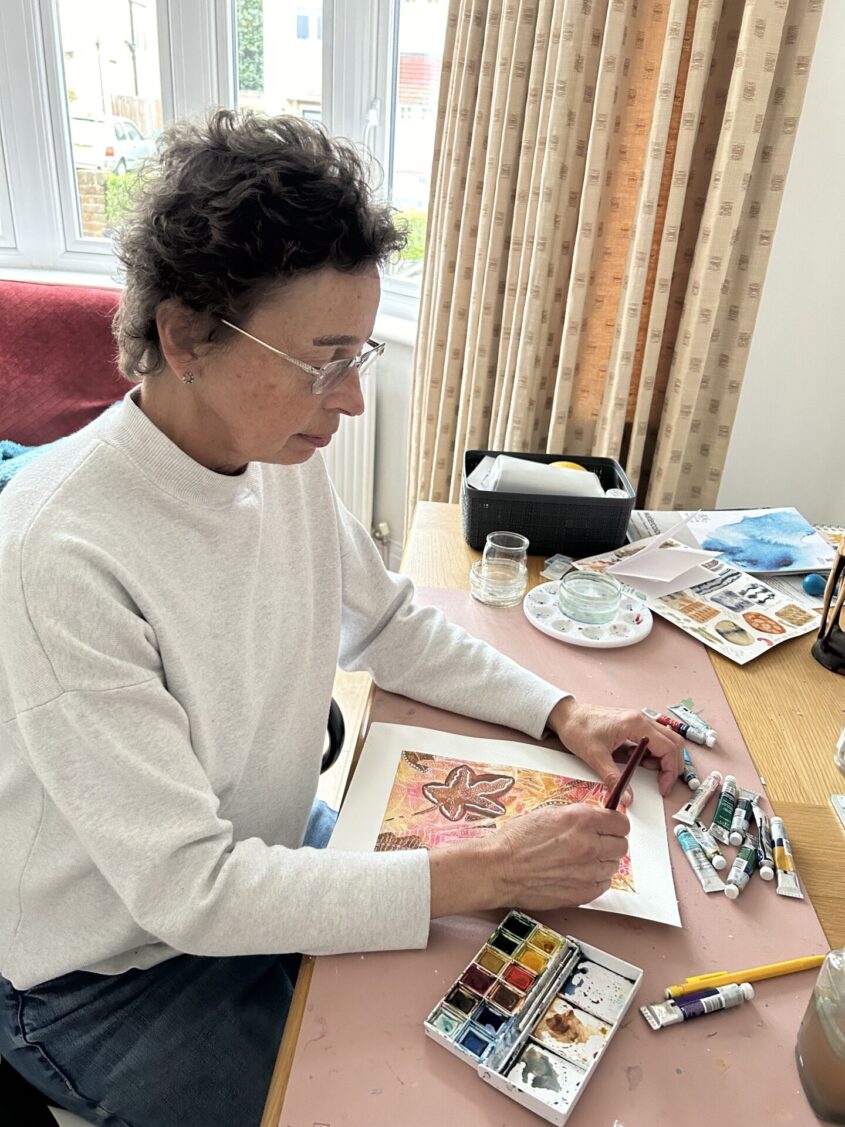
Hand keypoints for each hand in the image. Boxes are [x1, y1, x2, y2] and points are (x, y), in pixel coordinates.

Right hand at [429, 803, 629, 916]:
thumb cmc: (516, 840)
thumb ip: (578, 817)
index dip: (615, 824)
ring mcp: (588, 871)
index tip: (610, 827)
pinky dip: (595, 879)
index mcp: (581, 820)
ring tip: (581, 860)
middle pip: (621, 845)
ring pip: (613, 866)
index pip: (621, 822)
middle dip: (611, 842)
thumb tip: (596, 821)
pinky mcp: (583, 893)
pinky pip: (603, 884)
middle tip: (597, 843)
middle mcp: (589, 844)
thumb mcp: (549, 813)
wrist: (499, 868)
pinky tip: (578, 874)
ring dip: (602, 862)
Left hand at [546, 697, 682, 797]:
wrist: (566, 715)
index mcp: (635, 724)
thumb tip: (626, 797)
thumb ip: (613, 778)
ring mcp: (638, 720)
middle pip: (674, 743)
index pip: (668, 748)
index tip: (663, 786)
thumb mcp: (595, 757)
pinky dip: (653, 753)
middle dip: (672, 766)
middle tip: (662, 783)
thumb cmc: (578, 728)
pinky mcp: (633, 725)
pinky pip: (654, 739)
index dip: (669, 771)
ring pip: (666, 740)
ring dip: (663, 759)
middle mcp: (641, 719)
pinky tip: (639, 762)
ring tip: (647, 771)